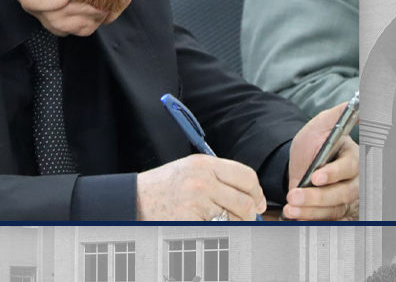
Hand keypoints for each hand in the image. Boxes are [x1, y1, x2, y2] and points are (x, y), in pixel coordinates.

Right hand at [137, 155, 266, 220]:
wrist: (137, 198)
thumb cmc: (165, 185)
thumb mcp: (191, 168)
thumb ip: (220, 176)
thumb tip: (252, 195)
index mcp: (205, 164)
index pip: (247, 177)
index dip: (257, 192)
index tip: (258, 201)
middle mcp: (203, 181)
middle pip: (246, 201)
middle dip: (250, 213)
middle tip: (245, 216)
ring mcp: (197, 202)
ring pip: (235, 219)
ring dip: (234, 223)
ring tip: (219, 219)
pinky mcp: (192, 221)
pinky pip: (219, 230)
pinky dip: (218, 230)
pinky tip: (206, 224)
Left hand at [284, 101, 358, 219]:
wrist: (299, 162)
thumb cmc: (314, 142)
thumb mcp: (320, 125)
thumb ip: (338, 114)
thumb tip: (358, 102)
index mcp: (353, 157)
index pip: (348, 168)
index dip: (333, 173)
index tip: (315, 177)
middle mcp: (353, 180)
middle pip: (343, 193)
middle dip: (317, 196)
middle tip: (294, 195)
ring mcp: (345, 198)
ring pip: (334, 208)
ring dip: (311, 210)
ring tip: (291, 207)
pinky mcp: (334, 210)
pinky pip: (326, 219)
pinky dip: (309, 218)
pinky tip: (294, 214)